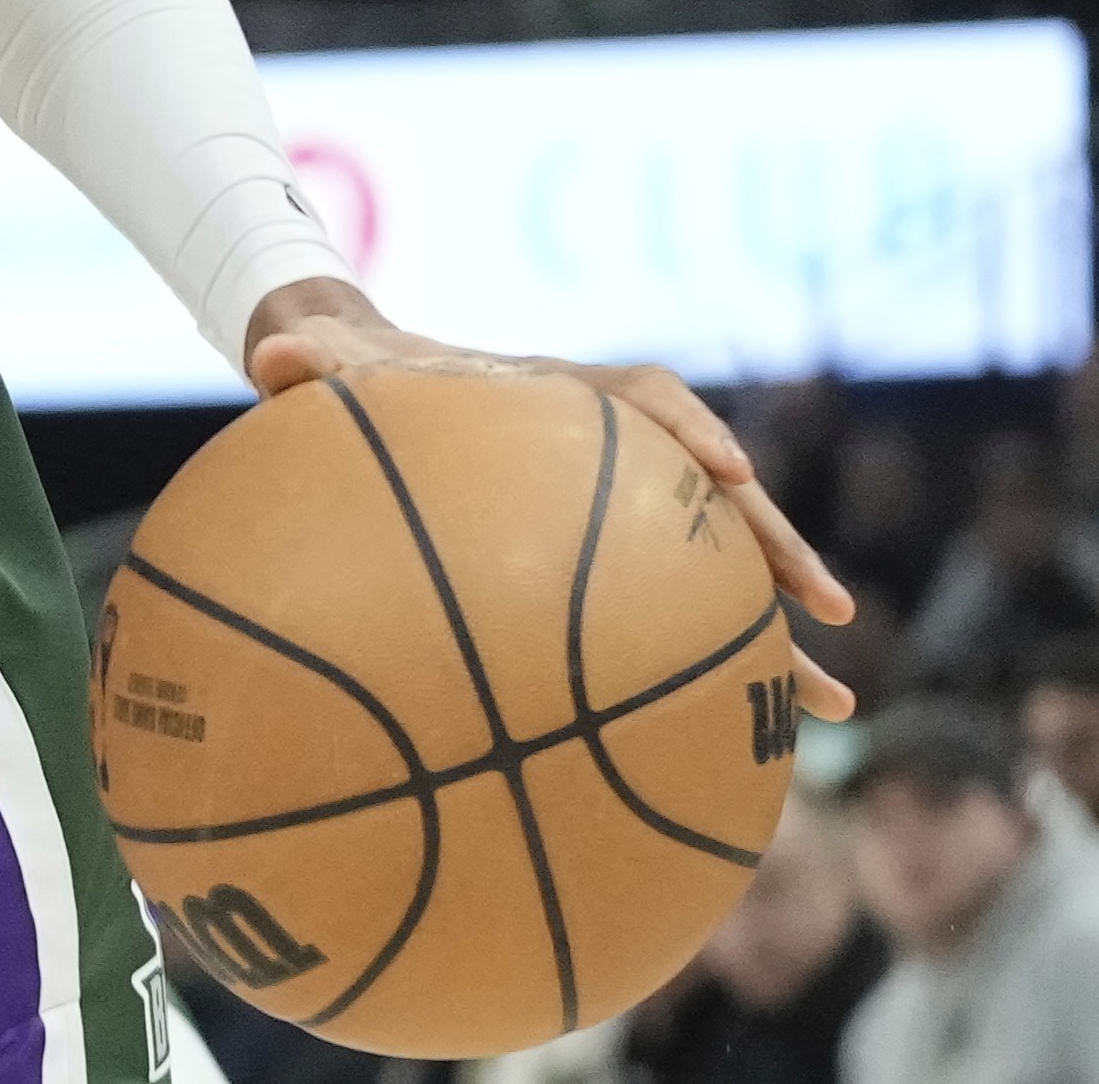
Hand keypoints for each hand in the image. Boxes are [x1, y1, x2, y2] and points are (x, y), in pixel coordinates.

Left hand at [242, 279, 858, 719]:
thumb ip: (310, 363)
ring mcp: (624, 512)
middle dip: (775, 546)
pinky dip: (722, 670)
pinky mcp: (616, 563)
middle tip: (826, 604)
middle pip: (715, 495)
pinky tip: (753, 739)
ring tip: (832, 701)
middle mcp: (613, 454)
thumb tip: (266, 358)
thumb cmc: (365, 380)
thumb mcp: (337, 371)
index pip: (642, 398)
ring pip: (723, 568)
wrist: (376, 388)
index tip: (728, 475)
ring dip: (778, 628)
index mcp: (559, 397)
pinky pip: (683, 617)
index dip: (691, 431)